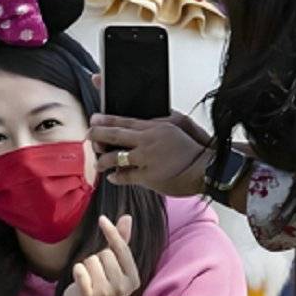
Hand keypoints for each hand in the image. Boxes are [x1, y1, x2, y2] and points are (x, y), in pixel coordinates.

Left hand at [61, 214, 140, 295]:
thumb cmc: (102, 279)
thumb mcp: (114, 262)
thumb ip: (121, 241)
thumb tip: (127, 217)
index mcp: (133, 278)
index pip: (122, 249)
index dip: (111, 232)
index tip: (101, 219)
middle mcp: (124, 288)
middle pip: (105, 254)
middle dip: (97, 258)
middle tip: (96, 272)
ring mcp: (108, 294)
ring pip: (91, 261)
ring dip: (86, 266)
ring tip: (89, 278)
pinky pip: (81, 272)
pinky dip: (77, 270)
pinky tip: (79, 276)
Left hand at [91, 112, 212, 195]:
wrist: (206, 168)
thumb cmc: (194, 147)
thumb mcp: (177, 125)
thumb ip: (158, 122)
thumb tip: (143, 121)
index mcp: (154, 126)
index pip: (124, 120)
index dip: (106, 120)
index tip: (94, 119)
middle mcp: (147, 140)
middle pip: (115, 135)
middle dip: (98, 135)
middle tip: (88, 136)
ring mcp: (147, 158)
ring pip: (115, 156)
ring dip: (103, 159)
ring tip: (98, 162)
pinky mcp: (148, 176)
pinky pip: (126, 176)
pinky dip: (117, 176)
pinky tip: (112, 176)